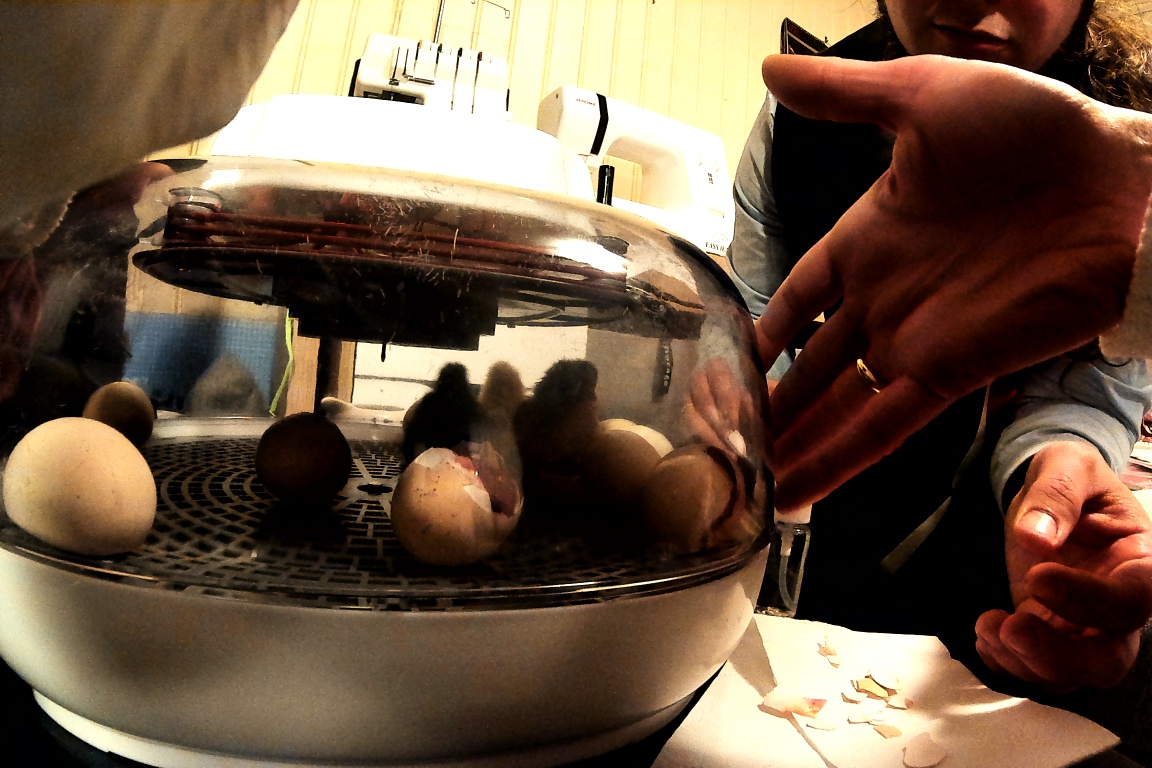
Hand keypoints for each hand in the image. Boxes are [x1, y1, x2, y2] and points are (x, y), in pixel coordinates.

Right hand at [754, 54, 1151, 509]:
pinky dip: (840, 460)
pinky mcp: (950, 374)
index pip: (797, 295)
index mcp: (870, 237)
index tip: (729, 364)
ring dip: (796, 447)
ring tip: (749, 488)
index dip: (765, 332)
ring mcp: (915, 340)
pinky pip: (882, 426)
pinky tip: (801, 491)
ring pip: (839, 407)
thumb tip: (772, 68)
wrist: (1121, 180)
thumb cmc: (1036, 131)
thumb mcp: (925, 96)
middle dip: (772, 405)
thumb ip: (845, 94)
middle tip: (723, 442)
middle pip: (812, 365)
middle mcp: (886, 298)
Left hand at [975, 442, 1151, 691]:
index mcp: (1140, 563)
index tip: (1037, 576)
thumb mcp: (1066, 466)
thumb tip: (1036, 536)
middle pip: (1109, 660)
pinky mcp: (1048, 631)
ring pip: (1070, 674)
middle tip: (1012, 627)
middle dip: (1059, 657)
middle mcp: (1118, 605)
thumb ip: (1056, 494)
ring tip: (989, 626)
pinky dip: (1007, 663)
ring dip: (1025, 663)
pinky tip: (986, 633)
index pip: (1131, 600)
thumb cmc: (1071, 476)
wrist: (1050, 492)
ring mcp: (1083, 625)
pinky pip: (1036, 668)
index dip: (1088, 600)